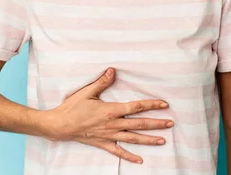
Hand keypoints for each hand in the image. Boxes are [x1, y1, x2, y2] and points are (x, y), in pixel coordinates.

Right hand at [46, 67, 173, 163]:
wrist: (60, 125)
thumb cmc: (72, 107)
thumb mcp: (87, 92)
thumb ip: (102, 82)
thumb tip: (113, 70)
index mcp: (111, 110)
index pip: (136, 107)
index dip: (151, 105)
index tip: (164, 104)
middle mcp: (113, 124)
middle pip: (139, 124)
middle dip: (156, 123)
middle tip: (170, 123)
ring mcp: (109, 136)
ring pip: (133, 138)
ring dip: (149, 139)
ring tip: (163, 140)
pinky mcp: (103, 144)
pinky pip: (119, 152)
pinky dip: (130, 156)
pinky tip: (140, 160)